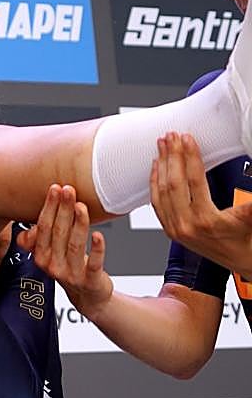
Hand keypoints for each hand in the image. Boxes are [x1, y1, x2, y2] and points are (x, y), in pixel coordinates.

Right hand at [16, 184, 112, 318]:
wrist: (88, 296)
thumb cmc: (70, 268)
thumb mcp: (49, 254)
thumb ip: (39, 238)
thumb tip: (27, 225)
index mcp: (41, 256)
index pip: (42, 228)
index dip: (49, 207)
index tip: (55, 189)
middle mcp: (52, 265)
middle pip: (57, 233)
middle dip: (63, 209)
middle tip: (68, 190)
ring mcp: (71, 274)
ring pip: (74, 244)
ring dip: (78, 223)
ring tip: (81, 205)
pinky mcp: (90, 280)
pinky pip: (94, 262)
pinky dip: (97, 248)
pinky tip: (99, 235)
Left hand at [152, 132, 251, 276]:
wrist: (242, 261)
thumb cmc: (247, 238)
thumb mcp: (251, 218)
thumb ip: (251, 203)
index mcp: (208, 221)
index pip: (194, 180)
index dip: (190, 156)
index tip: (188, 139)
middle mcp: (187, 226)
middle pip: (173, 183)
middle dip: (172, 156)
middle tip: (171, 136)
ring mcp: (176, 229)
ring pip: (161, 191)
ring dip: (161, 165)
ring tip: (162, 145)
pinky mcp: (170, 230)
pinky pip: (156, 203)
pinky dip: (154, 182)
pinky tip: (156, 167)